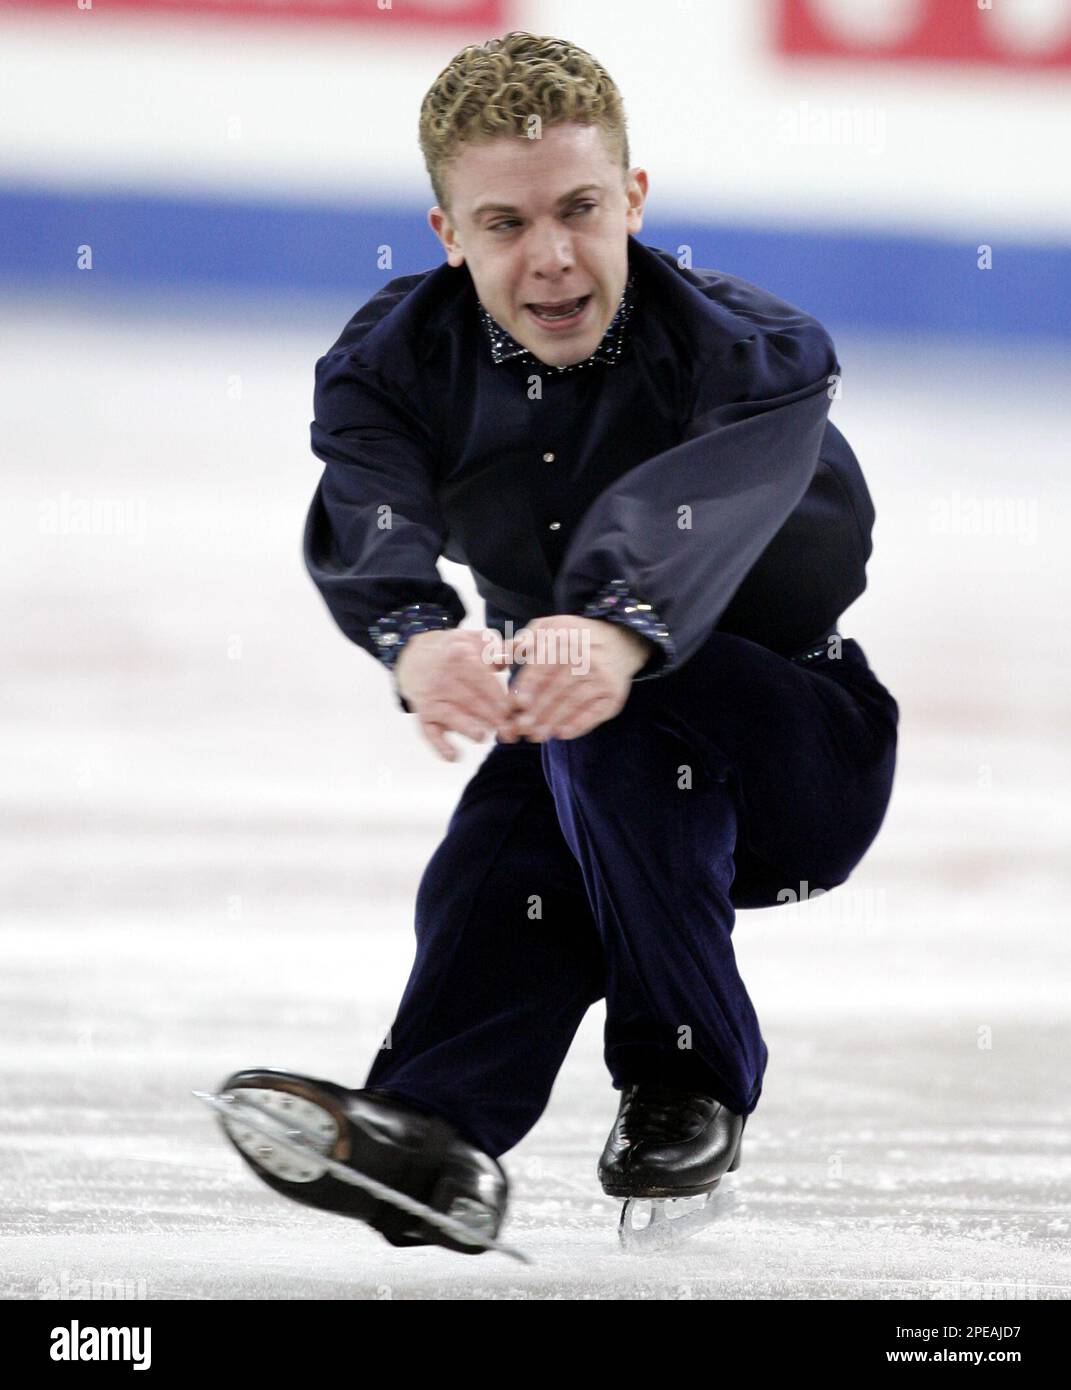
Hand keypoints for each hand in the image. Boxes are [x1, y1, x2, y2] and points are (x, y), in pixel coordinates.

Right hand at [395, 628, 517, 761]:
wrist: (416, 657)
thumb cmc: (458, 651)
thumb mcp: (478, 640)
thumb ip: (502, 647)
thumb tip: (523, 649)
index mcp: (460, 656)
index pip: (485, 680)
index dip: (503, 698)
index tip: (519, 710)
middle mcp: (443, 677)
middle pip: (472, 701)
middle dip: (495, 719)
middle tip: (512, 732)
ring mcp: (431, 697)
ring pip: (451, 716)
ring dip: (469, 729)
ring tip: (483, 736)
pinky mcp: (424, 715)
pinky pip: (429, 733)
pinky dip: (440, 746)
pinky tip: (455, 756)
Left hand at [502, 616, 653, 741]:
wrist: (619, 641)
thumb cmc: (572, 638)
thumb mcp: (546, 630)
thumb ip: (518, 644)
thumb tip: (495, 660)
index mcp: (564, 638)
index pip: (542, 666)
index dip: (528, 687)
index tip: (515, 705)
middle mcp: (586, 656)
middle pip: (557, 687)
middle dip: (538, 710)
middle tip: (521, 727)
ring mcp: (602, 676)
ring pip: (573, 701)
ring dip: (554, 720)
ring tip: (537, 735)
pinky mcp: (614, 693)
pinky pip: (596, 712)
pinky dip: (580, 724)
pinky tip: (563, 734)